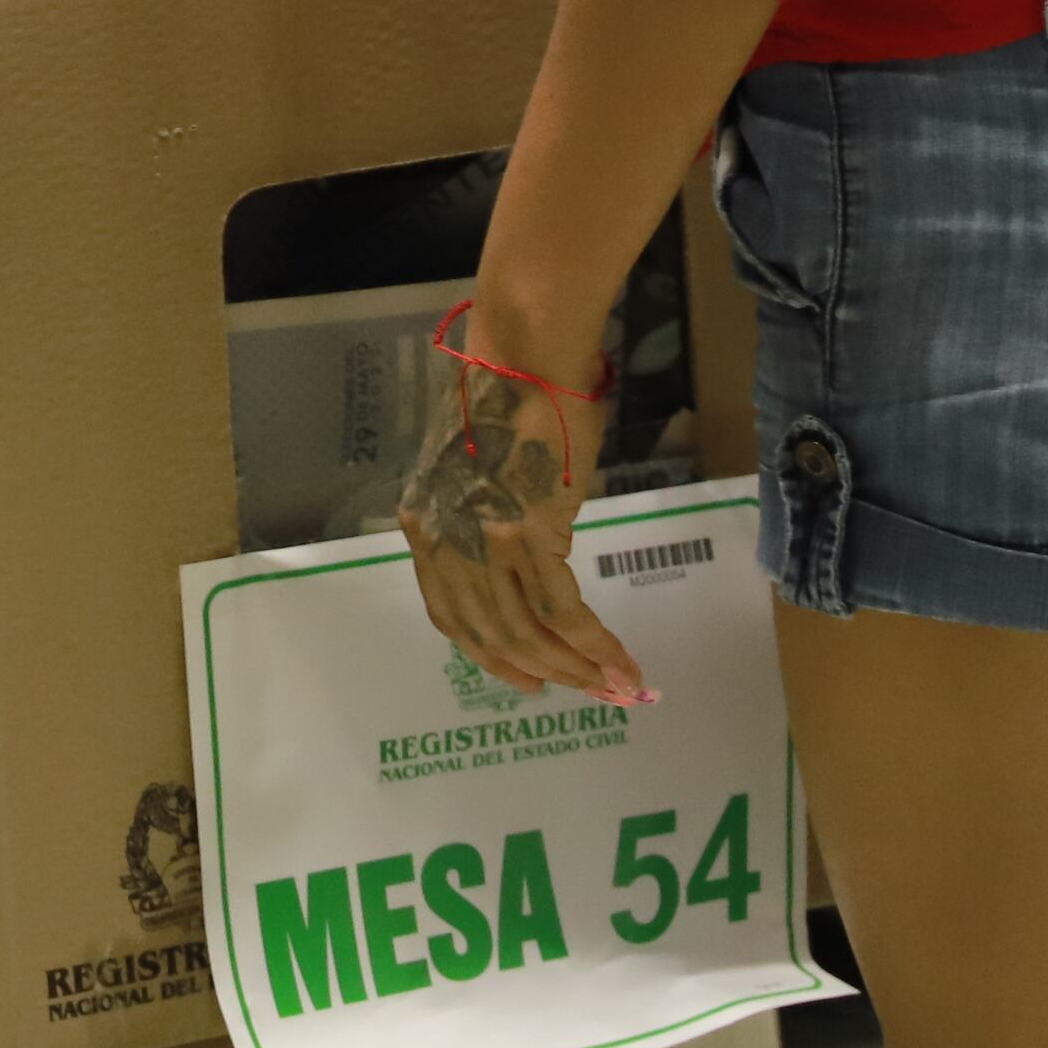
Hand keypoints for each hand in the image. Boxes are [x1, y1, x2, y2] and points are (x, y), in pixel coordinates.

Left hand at [401, 348, 647, 702]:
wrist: (524, 354)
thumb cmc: (512, 397)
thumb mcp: (478, 469)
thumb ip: (489, 519)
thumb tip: (531, 552)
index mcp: (425, 527)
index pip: (450, 614)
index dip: (490, 655)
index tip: (527, 679)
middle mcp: (445, 543)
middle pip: (491, 633)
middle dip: (544, 672)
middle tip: (587, 694)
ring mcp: (483, 541)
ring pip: (529, 631)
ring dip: (577, 669)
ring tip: (616, 687)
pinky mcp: (527, 534)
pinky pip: (563, 610)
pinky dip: (595, 644)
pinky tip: (622, 663)